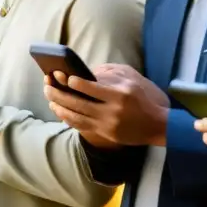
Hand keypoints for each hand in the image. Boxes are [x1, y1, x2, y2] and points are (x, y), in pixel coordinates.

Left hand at [44, 63, 168, 146]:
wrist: (159, 125)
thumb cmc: (146, 97)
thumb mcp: (133, 77)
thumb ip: (110, 72)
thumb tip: (87, 72)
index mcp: (120, 93)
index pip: (90, 87)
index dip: (73, 82)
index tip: (61, 76)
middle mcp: (112, 110)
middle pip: (78, 102)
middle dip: (59, 93)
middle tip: (47, 85)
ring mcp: (108, 125)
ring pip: (76, 116)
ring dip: (59, 106)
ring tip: (49, 97)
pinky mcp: (106, 134)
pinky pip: (81, 126)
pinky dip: (68, 118)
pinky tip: (60, 111)